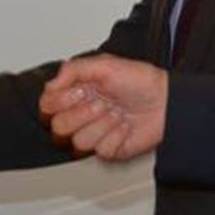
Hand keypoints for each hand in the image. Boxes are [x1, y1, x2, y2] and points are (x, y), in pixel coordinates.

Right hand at [38, 55, 167, 160]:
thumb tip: (51, 84)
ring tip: (116, 113)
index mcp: (76, 94)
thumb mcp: (105, 64)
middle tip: (100, 102)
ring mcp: (95, 134)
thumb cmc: (140, 81)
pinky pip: (101, 150)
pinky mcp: (109, 149)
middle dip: (81, 114)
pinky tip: (124, 126)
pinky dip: (116, 136)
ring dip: (101, 125)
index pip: (47, 106)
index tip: (79, 90)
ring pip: (78, 142)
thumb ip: (72, 69)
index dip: (59, 102)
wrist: (166, 101)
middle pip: (58, 127)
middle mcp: (82, 115)